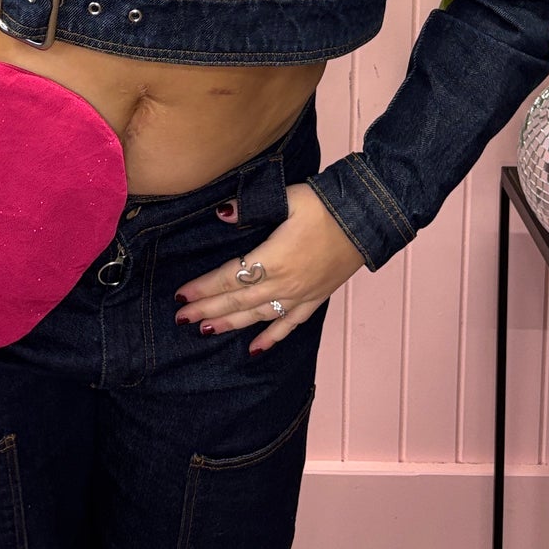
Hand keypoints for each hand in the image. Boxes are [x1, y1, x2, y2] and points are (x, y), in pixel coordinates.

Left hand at [174, 184, 366, 353]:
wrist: (366, 220)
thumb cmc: (325, 206)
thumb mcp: (287, 198)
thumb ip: (251, 207)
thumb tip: (222, 214)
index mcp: (274, 258)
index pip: (231, 277)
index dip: (205, 287)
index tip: (182, 295)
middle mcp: (285, 283)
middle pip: (239, 300)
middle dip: (208, 309)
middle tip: (181, 318)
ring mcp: (300, 295)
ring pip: (258, 316)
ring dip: (231, 324)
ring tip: (206, 330)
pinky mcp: (315, 299)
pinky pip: (289, 325)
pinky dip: (271, 338)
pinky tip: (255, 350)